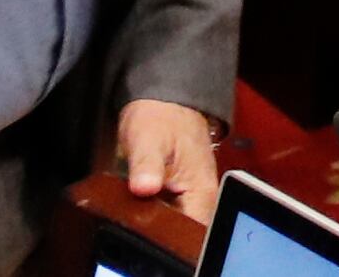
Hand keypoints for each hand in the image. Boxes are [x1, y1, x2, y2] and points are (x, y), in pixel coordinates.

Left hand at [117, 99, 224, 222]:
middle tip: (136, 209)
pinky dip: (150, 213)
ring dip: (150, 220)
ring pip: (171, 226)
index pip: (189, 232)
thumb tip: (144, 187)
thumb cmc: (161, 118)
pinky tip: (139, 201)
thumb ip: (146, 165)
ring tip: (137, 200)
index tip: (144, 223)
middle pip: (179, 232)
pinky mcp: (179, 198)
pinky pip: (165, 216)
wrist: (164, 103)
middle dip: (155, 228)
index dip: (165, 235)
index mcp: (203, 192)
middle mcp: (201, 201)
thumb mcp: (148, 139)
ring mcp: (190, 200)